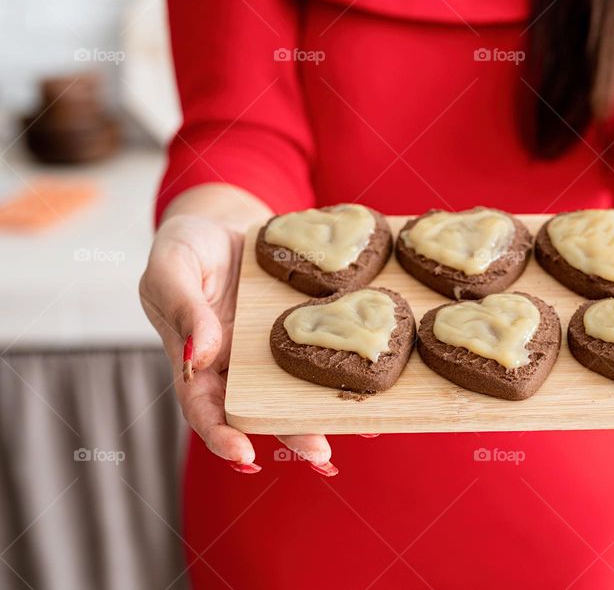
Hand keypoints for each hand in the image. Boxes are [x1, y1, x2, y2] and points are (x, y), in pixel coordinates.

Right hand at [139, 196, 338, 475]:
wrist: (223, 222)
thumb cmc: (186, 247)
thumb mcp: (172, 268)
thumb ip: (182, 309)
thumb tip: (197, 355)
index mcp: (197, 361)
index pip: (204, 409)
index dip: (221, 435)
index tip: (243, 454)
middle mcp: (239, 367)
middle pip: (264, 411)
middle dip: (292, 435)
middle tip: (321, 456)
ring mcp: (273, 351)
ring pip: (300, 389)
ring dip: (328, 412)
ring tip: (363, 430)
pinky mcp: (302, 332)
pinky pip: (325, 353)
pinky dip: (346, 371)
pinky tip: (375, 385)